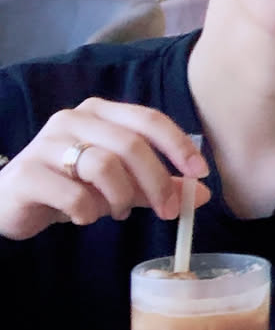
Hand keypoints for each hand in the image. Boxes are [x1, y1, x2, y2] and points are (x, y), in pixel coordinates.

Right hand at [0, 100, 208, 240]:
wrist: (12, 202)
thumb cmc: (71, 186)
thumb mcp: (120, 185)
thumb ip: (158, 186)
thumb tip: (202, 194)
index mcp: (99, 112)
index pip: (148, 119)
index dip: (178, 145)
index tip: (199, 173)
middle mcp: (73, 119)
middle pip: (130, 144)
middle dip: (156, 181)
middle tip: (167, 211)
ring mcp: (46, 143)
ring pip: (103, 166)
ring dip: (120, 198)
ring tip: (116, 212)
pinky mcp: (27, 173)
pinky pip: (74, 195)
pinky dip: (88, 212)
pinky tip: (82, 217)